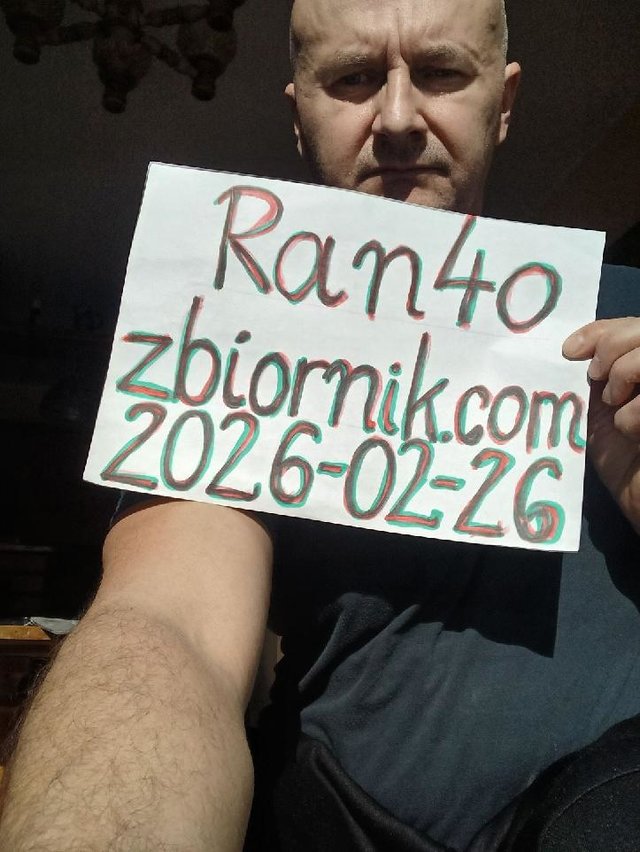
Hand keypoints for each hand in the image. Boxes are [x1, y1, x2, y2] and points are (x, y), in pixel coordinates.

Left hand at [563, 317, 639, 532]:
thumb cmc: (625, 461)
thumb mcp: (602, 411)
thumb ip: (596, 378)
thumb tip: (570, 350)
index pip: (633, 327)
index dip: (602, 331)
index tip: (569, 350)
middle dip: (613, 346)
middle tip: (596, 376)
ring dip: (624, 373)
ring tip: (615, 404)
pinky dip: (633, 414)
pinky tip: (630, 433)